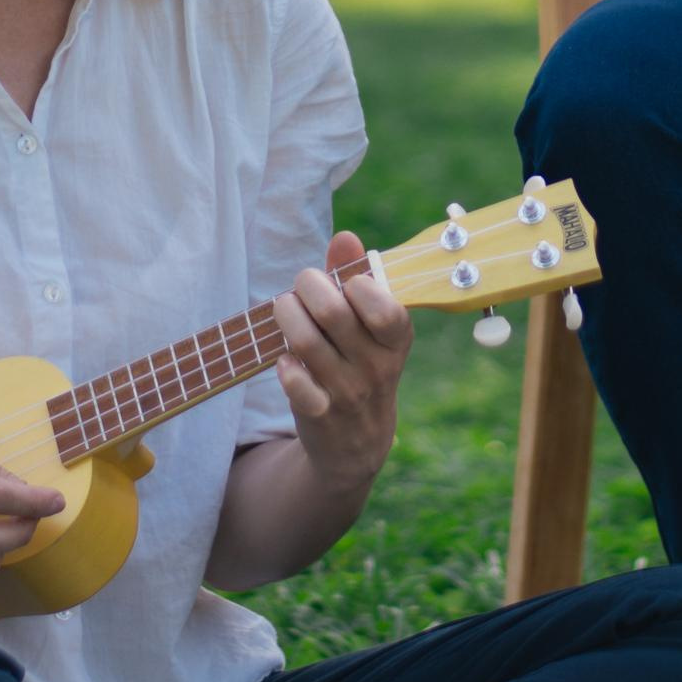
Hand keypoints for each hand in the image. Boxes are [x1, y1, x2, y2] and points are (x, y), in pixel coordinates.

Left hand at [270, 233, 411, 491]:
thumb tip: (344, 237)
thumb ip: (356, 276)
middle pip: (332, 311)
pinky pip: (295, 383)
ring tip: (286, 310)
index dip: (355, 283)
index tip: (344, 283)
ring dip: (287, 315)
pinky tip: (286, 359)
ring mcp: (348, 392)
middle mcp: (376, 366)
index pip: (383, 305)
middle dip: (307, 285)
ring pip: (306, 340)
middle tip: (303, 288)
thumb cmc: (360, 363)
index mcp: (396, 339)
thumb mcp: (370, 326)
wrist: (356, 444)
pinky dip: (285, 364)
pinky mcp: (319, 414)